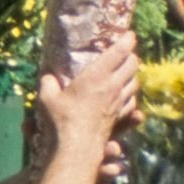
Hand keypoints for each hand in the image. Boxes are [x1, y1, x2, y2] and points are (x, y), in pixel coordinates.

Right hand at [30, 38, 139, 162]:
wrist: (76, 148)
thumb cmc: (61, 120)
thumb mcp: (47, 98)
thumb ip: (48, 83)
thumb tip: (48, 77)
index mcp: (97, 75)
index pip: (120, 51)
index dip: (128, 40)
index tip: (129, 35)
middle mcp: (113, 85)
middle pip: (134, 64)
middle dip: (131, 56)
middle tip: (123, 54)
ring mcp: (120, 102)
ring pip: (135, 82)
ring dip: (132, 75)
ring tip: (124, 73)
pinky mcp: (120, 116)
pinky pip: (132, 101)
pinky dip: (130, 95)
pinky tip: (122, 97)